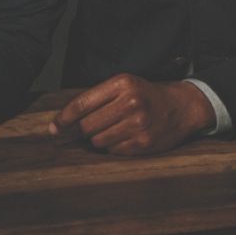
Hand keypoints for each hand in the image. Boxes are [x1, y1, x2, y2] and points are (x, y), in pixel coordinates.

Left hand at [49, 74, 214, 155]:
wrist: (182, 106)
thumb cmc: (148, 95)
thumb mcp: (126, 86)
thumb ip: (98, 99)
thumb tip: (65, 122)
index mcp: (123, 84)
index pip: (83, 103)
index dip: (64, 118)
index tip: (53, 129)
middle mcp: (130, 103)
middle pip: (87, 126)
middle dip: (81, 131)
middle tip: (83, 131)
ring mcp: (138, 125)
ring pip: (98, 141)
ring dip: (98, 139)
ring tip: (113, 129)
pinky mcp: (143, 143)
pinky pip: (113, 150)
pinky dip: (113, 146)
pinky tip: (125, 136)